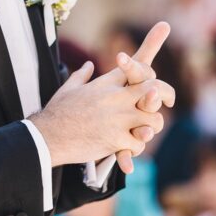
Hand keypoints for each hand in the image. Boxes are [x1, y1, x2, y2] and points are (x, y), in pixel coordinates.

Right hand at [29, 39, 172, 167]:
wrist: (47, 135)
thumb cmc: (56, 112)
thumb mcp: (68, 88)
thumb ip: (82, 75)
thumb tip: (88, 65)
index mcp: (106, 83)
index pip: (136, 67)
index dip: (149, 72)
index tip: (154, 81)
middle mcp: (115, 98)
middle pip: (154, 89)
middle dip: (166, 94)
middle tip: (168, 102)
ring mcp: (117, 118)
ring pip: (154, 119)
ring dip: (151, 127)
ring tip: (144, 132)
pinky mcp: (115, 139)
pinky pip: (139, 144)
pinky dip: (135, 148)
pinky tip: (127, 150)